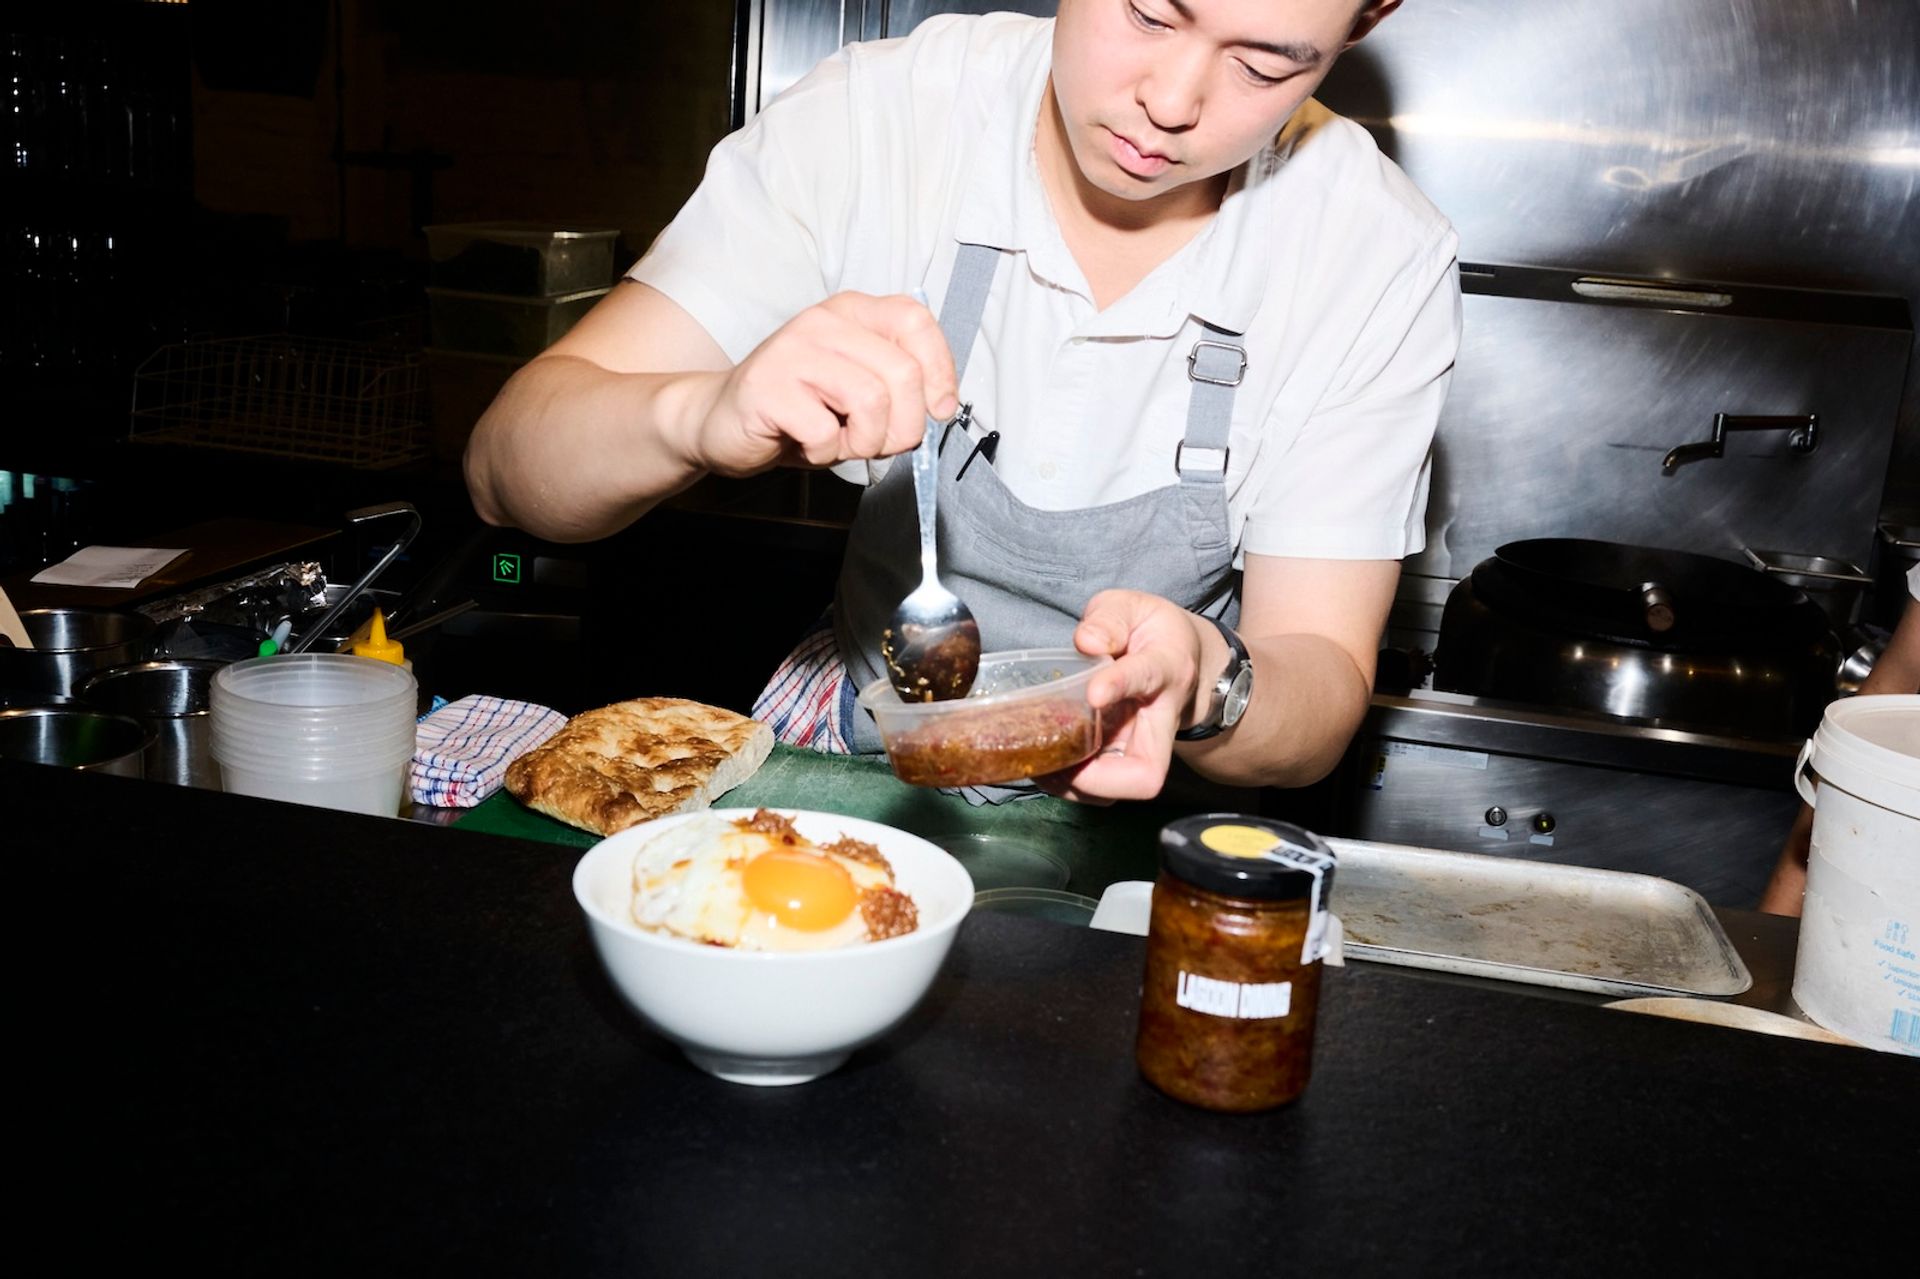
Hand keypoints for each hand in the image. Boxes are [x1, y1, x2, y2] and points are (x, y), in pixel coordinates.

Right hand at [684, 292, 958, 476]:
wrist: (720, 422)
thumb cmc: (799, 411)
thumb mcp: (859, 389)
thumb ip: (898, 384)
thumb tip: (940, 405)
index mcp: (851, 312)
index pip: (915, 321)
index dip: (940, 371)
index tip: (939, 410)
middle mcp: (823, 321)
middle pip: (902, 373)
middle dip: (904, 426)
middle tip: (881, 443)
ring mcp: (793, 350)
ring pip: (871, 400)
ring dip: (866, 442)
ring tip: (842, 443)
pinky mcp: (768, 386)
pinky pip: (826, 431)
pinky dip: (826, 453)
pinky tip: (808, 446)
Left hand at [1037, 590, 1210, 803]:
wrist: (1184, 657)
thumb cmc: (1152, 631)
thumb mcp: (1133, 607)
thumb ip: (1110, 619)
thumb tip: (1086, 641)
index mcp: (1165, 667)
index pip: (1147, 676)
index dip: (1119, 686)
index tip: (1094, 694)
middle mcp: (1162, 717)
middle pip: (1146, 772)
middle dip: (1097, 778)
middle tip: (1055, 759)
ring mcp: (1148, 746)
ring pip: (1123, 790)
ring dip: (1078, 787)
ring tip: (1041, 764)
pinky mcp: (1130, 759)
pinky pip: (1106, 789)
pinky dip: (1073, 786)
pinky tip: (1047, 764)